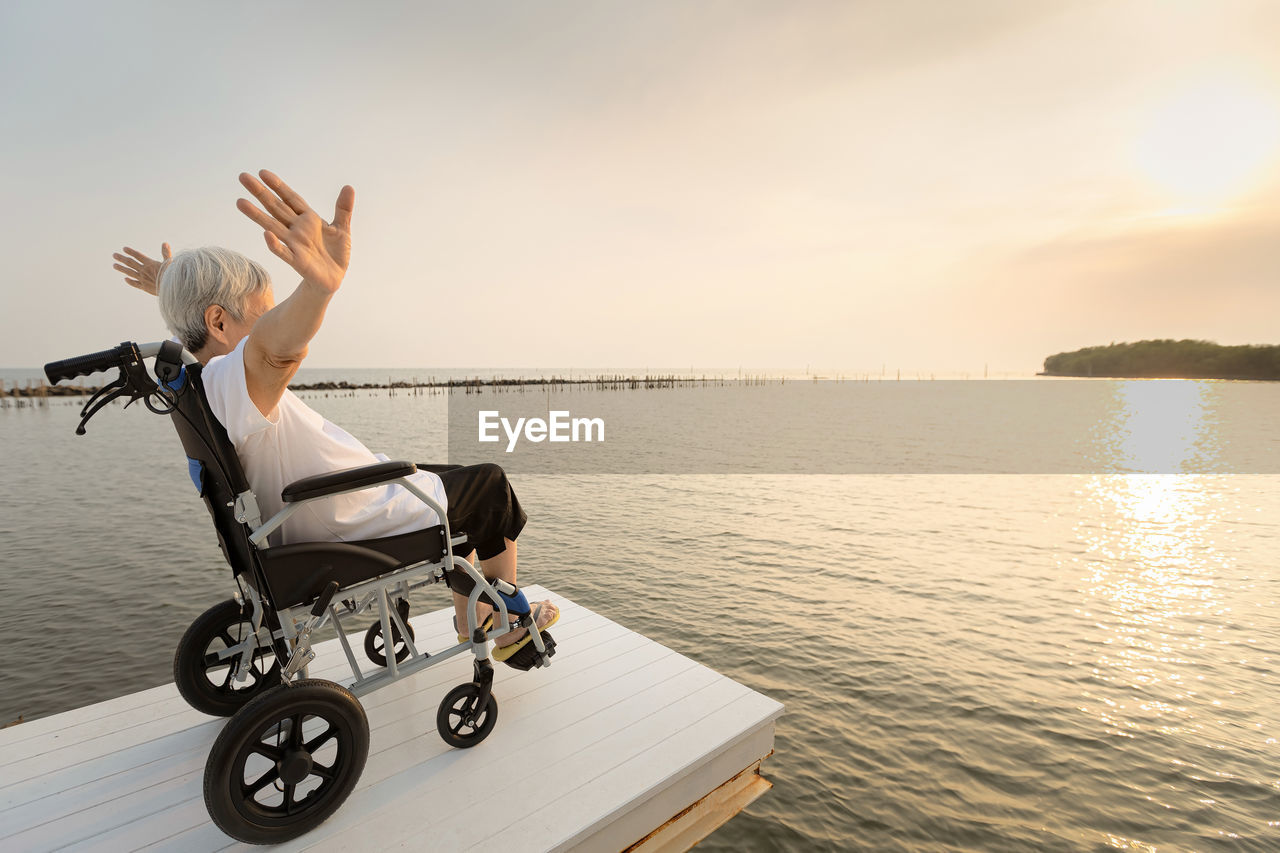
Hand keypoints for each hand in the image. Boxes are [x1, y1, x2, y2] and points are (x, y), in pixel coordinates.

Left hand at [112, 243, 171, 295]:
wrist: (171, 289)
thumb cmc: (172, 276)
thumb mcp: (169, 263)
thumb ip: (166, 253)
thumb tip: (165, 243)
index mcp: (150, 264)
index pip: (138, 256)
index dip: (131, 252)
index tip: (124, 249)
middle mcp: (144, 271)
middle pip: (130, 263)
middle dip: (122, 258)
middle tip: (114, 255)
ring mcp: (143, 279)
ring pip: (129, 272)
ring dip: (121, 268)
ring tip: (114, 265)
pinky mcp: (144, 287)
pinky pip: (135, 283)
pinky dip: (130, 281)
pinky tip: (125, 279)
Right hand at [236, 170, 353, 292]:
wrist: (334, 278)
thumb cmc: (335, 252)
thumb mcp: (342, 228)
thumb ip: (343, 208)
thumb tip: (349, 187)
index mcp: (308, 219)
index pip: (290, 199)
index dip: (278, 186)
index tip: (263, 173)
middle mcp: (297, 229)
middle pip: (276, 208)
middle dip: (260, 193)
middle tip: (243, 177)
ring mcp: (295, 244)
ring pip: (273, 226)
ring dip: (257, 215)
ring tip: (241, 202)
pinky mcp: (297, 261)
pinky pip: (284, 252)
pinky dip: (275, 245)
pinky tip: (266, 235)